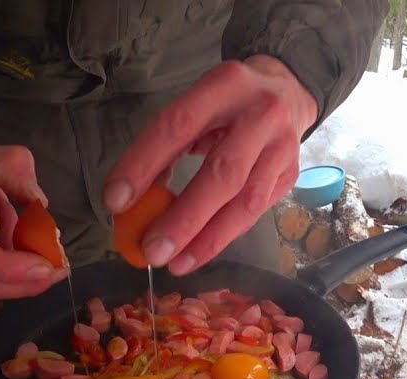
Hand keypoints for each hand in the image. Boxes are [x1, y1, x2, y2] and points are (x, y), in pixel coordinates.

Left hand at [103, 55, 316, 274]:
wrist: (288, 88)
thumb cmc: (227, 103)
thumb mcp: (197, 104)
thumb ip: (167, 143)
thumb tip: (131, 197)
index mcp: (225, 85)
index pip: (178, 126)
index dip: (144, 164)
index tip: (115, 201)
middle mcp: (261, 114)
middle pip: (223, 173)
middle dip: (184, 218)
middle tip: (151, 250)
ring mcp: (283, 148)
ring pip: (246, 202)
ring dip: (207, 240)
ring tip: (175, 264)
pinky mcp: (290, 175)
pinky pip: (255, 213)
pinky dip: (224, 237)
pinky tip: (197, 253)